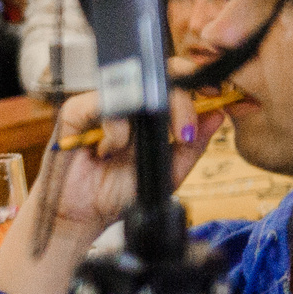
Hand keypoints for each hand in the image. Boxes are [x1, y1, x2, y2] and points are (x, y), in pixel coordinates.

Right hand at [0, 86, 226, 293]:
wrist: (81, 215)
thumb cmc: (117, 194)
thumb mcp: (167, 173)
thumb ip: (191, 147)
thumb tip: (217, 116)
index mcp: (146, 114)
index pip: (172, 82)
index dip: (194, 82)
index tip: (215, 96)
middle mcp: (123, 104)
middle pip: (157, 78)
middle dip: (179, 101)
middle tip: (185, 133)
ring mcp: (99, 105)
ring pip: (132, 89)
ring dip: (143, 122)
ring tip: (134, 151)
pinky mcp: (75, 111)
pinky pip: (103, 106)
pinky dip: (115, 131)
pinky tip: (108, 151)